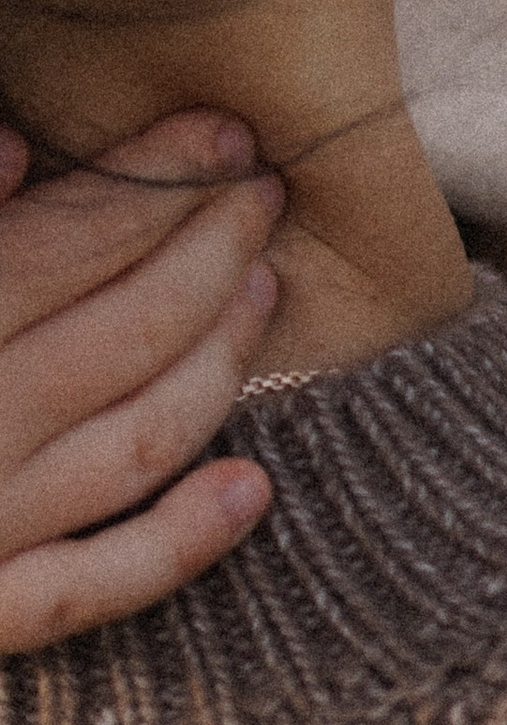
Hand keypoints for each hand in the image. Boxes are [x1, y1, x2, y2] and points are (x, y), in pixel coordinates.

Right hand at [0, 108, 281, 650]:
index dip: (157, 179)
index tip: (224, 132)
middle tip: (264, 192)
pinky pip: (85, 592)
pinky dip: (178, 546)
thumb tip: (14, 150)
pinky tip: (250, 491)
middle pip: (126, 327)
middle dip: (211, 250)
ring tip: (264, 292)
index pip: (67, 240)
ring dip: (219, 362)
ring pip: (136, 440)